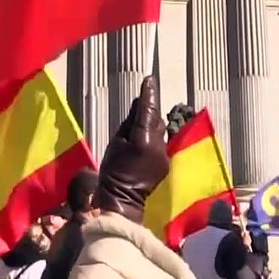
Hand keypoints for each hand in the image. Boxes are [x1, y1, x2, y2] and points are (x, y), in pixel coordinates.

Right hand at [94, 76, 169, 223]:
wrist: (122, 198)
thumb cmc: (113, 169)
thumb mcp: (116, 142)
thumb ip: (129, 122)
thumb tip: (138, 106)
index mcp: (143, 139)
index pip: (147, 110)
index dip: (148, 94)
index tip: (149, 79)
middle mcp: (158, 145)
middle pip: (156, 120)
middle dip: (149, 111)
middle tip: (140, 105)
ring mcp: (164, 155)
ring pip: (160, 131)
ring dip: (151, 126)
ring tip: (138, 129)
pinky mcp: (166, 163)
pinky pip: (160, 144)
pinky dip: (153, 140)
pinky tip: (142, 146)